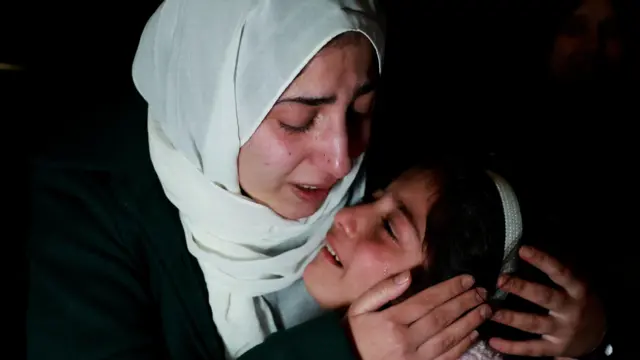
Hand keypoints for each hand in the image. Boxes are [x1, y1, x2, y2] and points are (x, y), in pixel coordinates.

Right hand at [346, 272, 491, 359]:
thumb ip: (382, 290)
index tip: (468, 279)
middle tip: (483, 292)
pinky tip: (473, 334)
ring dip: (470, 322)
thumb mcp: (358, 309)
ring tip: (485, 309)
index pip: (428, 301)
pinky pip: (447, 358)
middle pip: (443, 317)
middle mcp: (406, 340)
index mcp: (392, 321)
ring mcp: (415, 359)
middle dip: (466, 302)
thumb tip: (407, 275)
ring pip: (450, 338)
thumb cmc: (352, 336)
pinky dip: (463, 345)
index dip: (451, 289)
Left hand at [489, 246, 606, 357]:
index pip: (560, 272)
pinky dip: (512, 347)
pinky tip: (493, 341)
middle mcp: (570, 310)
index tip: (522, 250)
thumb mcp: (576, 283)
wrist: (600, 333)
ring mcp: (562, 331)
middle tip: (500, 280)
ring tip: (490, 311)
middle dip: (522, 288)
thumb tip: (530, 250)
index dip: (542, 260)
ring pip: (534, 324)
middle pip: (545, 297)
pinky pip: (532, 348)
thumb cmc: (580, 300)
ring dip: (510, 318)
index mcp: (576, 289)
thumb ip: (557, 269)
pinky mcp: (555, 348)